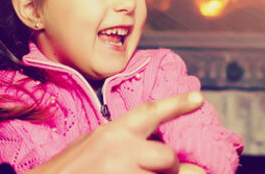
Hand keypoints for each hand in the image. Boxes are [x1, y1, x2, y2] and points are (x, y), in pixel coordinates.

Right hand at [27, 91, 204, 173]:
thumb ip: (120, 140)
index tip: (198, 98)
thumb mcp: (91, 143)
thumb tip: (147, 141)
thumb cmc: (66, 170)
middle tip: (170, 172)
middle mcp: (121, 152)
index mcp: (112, 133)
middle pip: (167, 157)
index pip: (151, 112)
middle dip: (174, 168)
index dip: (177, 103)